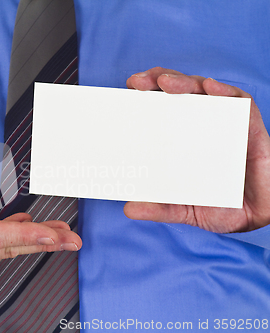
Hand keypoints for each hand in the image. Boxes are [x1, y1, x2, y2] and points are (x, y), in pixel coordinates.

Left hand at [124, 67, 269, 232]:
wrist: (259, 216)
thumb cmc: (223, 206)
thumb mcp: (185, 209)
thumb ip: (160, 208)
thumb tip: (129, 209)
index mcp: (183, 138)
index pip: (162, 107)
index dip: (146, 95)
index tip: (127, 90)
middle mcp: (202, 125)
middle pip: (179, 92)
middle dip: (157, 80)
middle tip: (137, 82)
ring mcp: (225, 123)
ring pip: (204, 91)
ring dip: (184, 82)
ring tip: (164, 83)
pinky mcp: (249, 127)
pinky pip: (240, 103)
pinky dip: (224, 92)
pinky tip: (209, 88)